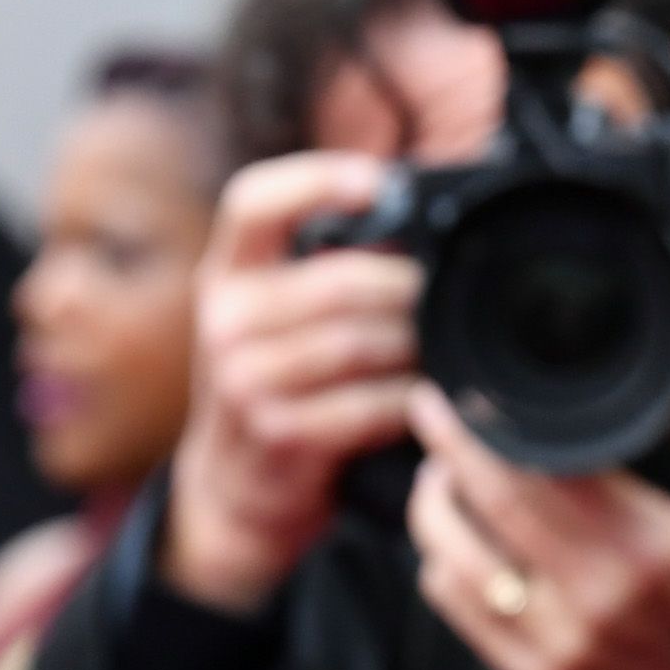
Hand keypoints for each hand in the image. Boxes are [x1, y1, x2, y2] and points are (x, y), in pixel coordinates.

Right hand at [161, 152, 423, 612]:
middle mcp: (223, 318)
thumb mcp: (273, 316)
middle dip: (409, 287)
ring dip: (416, 345)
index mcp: (226, 273)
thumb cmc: (272, 384)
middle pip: (340, 279)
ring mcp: (243, 379)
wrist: (233, 490)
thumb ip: (323, 266)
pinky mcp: (276, 433)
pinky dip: (406, 400)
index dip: (315, 179)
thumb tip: (415, 213)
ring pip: (361, 342)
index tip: (376, 182)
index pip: (253, 202)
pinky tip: (423, 399)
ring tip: (442, 346)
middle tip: (446, 294)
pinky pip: (366, 404)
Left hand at [406, 379, 669, 669]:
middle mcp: (595, 596)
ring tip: (439, 476)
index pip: (541, 469)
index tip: (464, 394)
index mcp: (644, 544)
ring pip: (456, 563)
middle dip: (447, 451)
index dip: (488, 426)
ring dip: (434, 510)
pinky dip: (442, 566)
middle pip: (490, 506)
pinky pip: (459, 612)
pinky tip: (452, 540)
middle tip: (432, 414)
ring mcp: (558, 644)